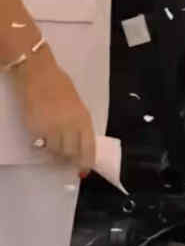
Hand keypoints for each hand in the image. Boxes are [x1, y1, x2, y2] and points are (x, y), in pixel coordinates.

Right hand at [12, 48, 95, 170]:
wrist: (37, 74)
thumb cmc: (59, 85)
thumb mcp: (76, 104)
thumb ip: (79, 122)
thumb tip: (78, 140)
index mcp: (84, 118)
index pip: (88, 147)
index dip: (87, 162)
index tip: (84, 170)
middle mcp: (70, 126)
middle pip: (71, 154)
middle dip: (68, 159)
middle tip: (64, 160)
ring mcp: (52, 128)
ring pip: (55, 151)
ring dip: (54, 153)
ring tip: (52, 146)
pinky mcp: (35, 128)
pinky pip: (40, 144)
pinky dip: (41, 145)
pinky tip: (40, 138)